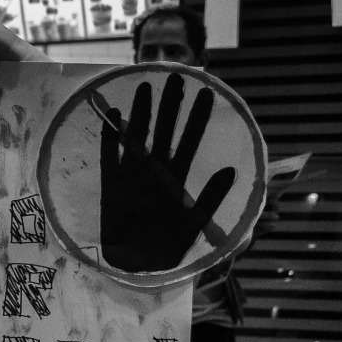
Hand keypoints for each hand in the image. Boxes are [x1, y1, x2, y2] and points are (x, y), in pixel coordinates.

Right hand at [99, 72, 235, 271]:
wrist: (137, 263)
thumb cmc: (167, 246)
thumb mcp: (195, 223)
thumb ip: (211, 197)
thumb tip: (232, 170)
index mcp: (177, 177)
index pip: (191, 139)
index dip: (199, 117)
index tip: (207, 93)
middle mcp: (155, 170)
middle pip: (164, 130)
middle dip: (171, 104)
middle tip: (176, 78)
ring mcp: (132, 173)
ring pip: (137, 135)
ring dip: (141, 112)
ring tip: (147, 86)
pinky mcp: (111, 182)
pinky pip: (109, 153)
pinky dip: (110, 135)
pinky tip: (114, 114)